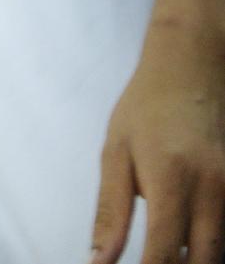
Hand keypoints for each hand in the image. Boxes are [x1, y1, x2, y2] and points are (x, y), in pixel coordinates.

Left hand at [91, 18, 224, 263]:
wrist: (191, 67)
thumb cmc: (145, 108)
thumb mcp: (116, 152)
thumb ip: (110, 212)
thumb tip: (97, 262)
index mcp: (171, 179)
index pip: (162, 253)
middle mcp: (212, 189)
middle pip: (202, 263)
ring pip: (219, 252)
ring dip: (193, 261)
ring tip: (166, 254)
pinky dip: (209, 245)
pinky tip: (187, 241)